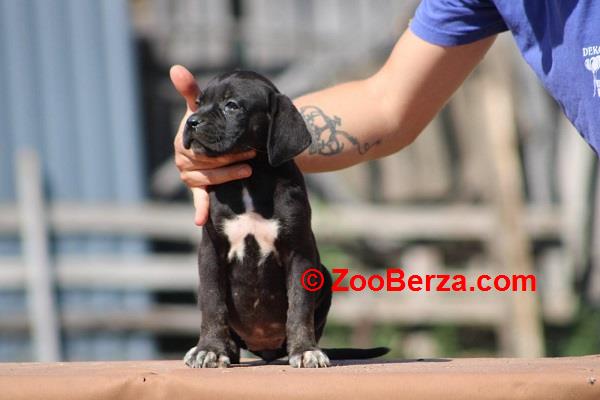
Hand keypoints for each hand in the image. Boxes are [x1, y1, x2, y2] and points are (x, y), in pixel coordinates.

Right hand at [170, 65, 255, 224]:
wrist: (216, 139)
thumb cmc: (209, 123)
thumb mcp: (200, 108)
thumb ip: (190, 90)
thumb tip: (175, 68)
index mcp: (183, 142)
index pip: (203, 149)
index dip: (223, 148)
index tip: (244, 145)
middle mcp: (183, 160)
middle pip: (208, 164)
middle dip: (230, 159)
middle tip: (253, 154)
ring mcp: (190, 177)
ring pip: (208, 180)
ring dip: (227, 176)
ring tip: (248, 170)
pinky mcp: (197, 190)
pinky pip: (197, 200)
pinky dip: (199, 210)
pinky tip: (201, 220)